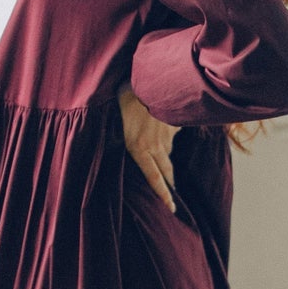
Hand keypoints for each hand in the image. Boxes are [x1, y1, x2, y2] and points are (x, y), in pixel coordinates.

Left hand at [117, 82, 177, 211]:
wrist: (148, 81)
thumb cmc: (124, 99)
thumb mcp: (114, 121)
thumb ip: (120, 136)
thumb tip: (119, 141)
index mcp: (138, 148)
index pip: (154, 177)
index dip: (162, 194)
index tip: (171, 208)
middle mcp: (155, 145)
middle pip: (166, 171)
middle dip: (170, 185)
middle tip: (172, 199)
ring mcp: (167, 135)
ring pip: (167, 152)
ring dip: (164, 156)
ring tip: (161, 159)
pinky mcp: (173, 123)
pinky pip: (172, 133)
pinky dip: (167, 133)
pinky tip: (160, 126)